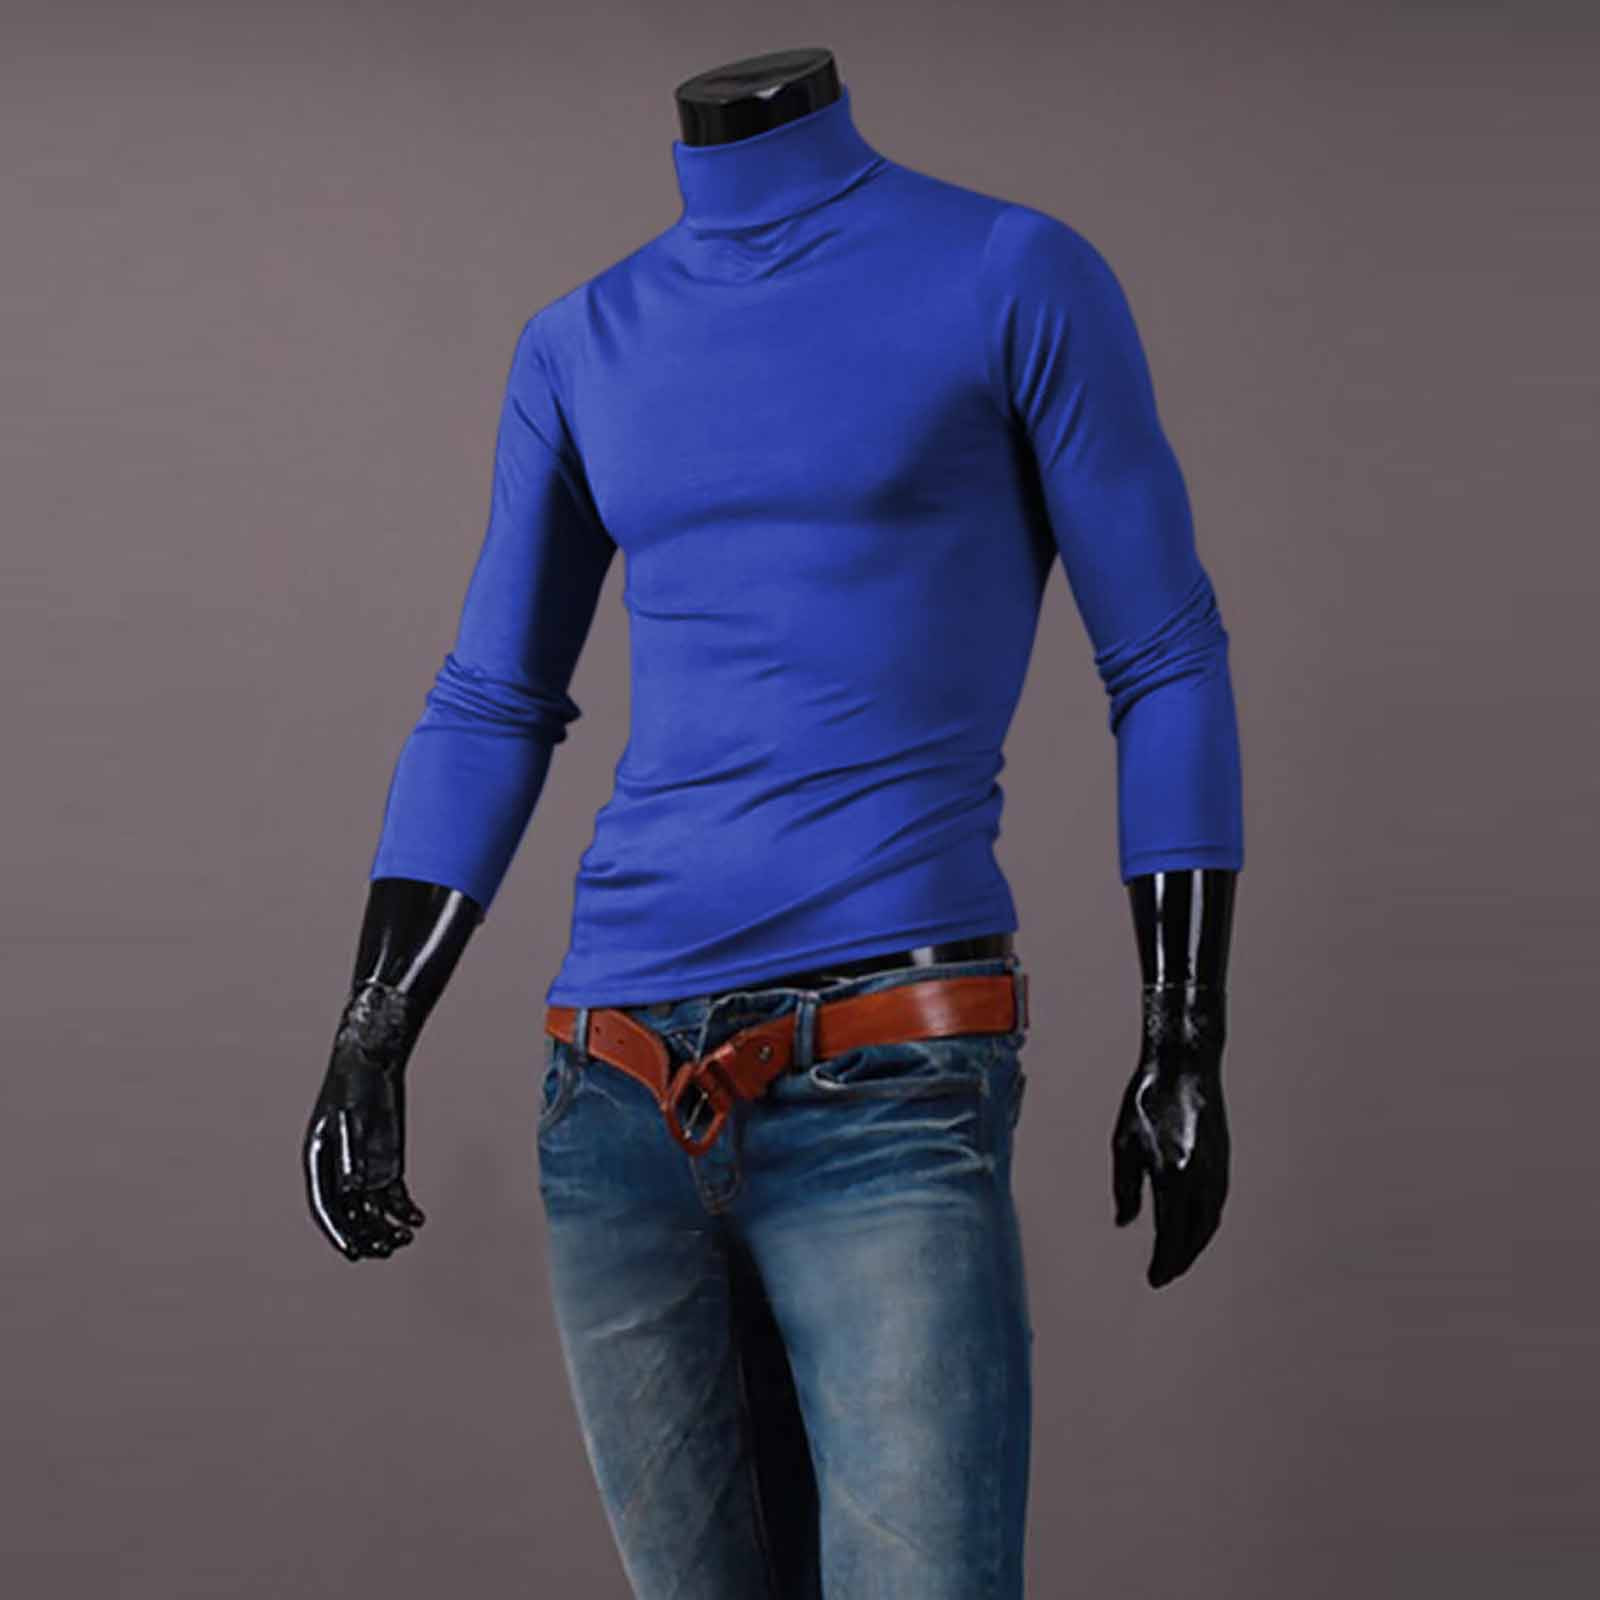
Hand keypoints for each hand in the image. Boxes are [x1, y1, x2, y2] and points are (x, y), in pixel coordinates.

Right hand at [303, 983, 427, 1260]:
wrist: (373, 1062)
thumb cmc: (355, 1085)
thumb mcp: (352, 1118)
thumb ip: (352, 1153)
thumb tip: (355, 1187)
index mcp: (318, 1163)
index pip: (325, 1208)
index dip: (338, 1233)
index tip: (353, 1254)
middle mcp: (340, 1172)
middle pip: (350, 1216)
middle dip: (366, 1237)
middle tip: (384, 1252)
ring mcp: (363, 1169)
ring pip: (373, 1211)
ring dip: (386, 1228)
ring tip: (405, 1239)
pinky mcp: (386, 1163)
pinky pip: (394, 1196)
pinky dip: (404, 1210)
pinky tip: (417, 1220)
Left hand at [1110, 985, 1229, 1287]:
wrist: (1184, 1066)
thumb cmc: (1146, 1100)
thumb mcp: (1124, 1143)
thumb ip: (1125, 1187)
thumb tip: (1125, 1222)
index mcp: (1172, 1176)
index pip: (1170, 1234)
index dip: (1163, 1262)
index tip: (1154, 1280)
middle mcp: (1200, 1178)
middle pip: (1195, 1235)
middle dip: (1180, 1260)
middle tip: (1165, 1275)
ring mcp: (1217, 1170)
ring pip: (1210, 1221)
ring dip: (1195, 1244)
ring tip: (1177, 1257)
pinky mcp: (1223, 1160)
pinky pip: (1216, 1203)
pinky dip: (1205, 1223)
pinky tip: (1193, 1225)